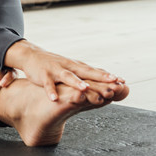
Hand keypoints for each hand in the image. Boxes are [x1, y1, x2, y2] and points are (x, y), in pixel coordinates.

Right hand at [4, 40, 123, 103]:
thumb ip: (89, 74)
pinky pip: (48, 85)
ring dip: (76, 83)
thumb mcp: (74, 68)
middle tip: (112, 82)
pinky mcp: (44, 76)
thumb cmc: (56, 65)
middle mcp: (69, 67)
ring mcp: (57, 71)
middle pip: (86, 72)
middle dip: (99, 77)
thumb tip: (108, 79)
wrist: (32, 56)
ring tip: (85, 89)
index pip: (96, 71)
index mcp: (77, 66)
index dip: (108, 76)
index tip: (122, 81)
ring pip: (68, 77)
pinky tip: (54, 99)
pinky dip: (51, 91)